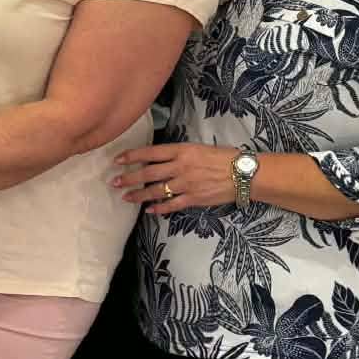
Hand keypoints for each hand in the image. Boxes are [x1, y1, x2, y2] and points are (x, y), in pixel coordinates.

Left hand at [112, 141, 239, 212]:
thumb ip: (178, 154)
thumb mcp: (199, 148)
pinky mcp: (194, 198)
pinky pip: (171, 205)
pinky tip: (149, 210)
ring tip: (126, 197)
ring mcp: (186, 184)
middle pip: (148, 173)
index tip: (117, 160)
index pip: (150, 152)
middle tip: (114, 182)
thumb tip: (158, 159)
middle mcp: (181, 166)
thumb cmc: (224, 157)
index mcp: (182, 150)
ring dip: (139, 195)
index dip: (132, 156)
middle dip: (129, 178)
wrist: (245, 173)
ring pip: (156, 190)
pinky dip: (159, 208)